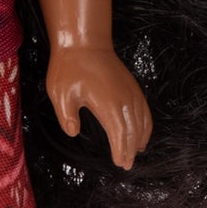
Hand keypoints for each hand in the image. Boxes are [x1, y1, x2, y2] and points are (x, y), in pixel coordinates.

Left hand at [46, 45, 152, 168]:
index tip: (120, 163)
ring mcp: (131, 92)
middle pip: (133, 131)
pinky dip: (146, 124)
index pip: (120, 135)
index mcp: (109, 104)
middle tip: (127, 165)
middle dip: (130, 150)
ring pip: (142, 121)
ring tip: (135, 153)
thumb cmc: (70, 67)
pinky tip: (142, 132)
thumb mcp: (60, 94)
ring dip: (140, 138)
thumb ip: (67, 117)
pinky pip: (144, 110)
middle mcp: (125, 100)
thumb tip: (73, 132)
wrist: (84, 42)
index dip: (121, 151)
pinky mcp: (132, 86)